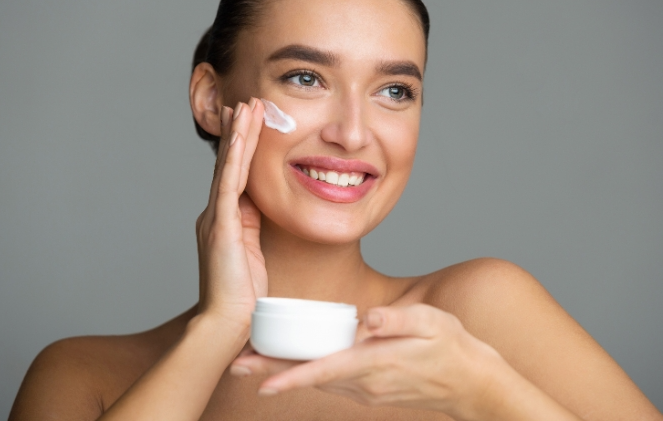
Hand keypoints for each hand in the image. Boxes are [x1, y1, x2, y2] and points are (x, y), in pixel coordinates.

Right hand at [195, 98, 266, 328]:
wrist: (227, 322)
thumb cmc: (240, 294)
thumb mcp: (250, 250)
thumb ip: (250, 225)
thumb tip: (257, 204)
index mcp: (223, 220)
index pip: (233, 175)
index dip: (240, 147)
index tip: (248, 121)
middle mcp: (215, 213)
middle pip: (228, 164)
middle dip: (238, 132)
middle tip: (245, 102)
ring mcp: (216, 218)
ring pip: (228, 167)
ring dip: (239, 135)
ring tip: (247, 107)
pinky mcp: (222, 226)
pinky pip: (230, 184)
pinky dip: (236, 156)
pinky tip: (242, 135)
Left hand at [230, 304, 504, 418]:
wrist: (472, 383)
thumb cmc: (453, 348)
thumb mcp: (433, 323)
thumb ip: (399, 320)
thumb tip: (371, 318)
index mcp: (376, 364)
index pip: (325, 370)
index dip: (291, 376)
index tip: (262, 381)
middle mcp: (365, 382)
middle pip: (310, 377)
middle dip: (272, 373)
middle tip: (236, 366)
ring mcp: (366, 390)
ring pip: (317, 380)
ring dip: (284, 374)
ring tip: (252, 364)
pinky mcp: (368, 389)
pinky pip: (330, 380)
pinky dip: (305, 373)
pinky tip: (290, 365)